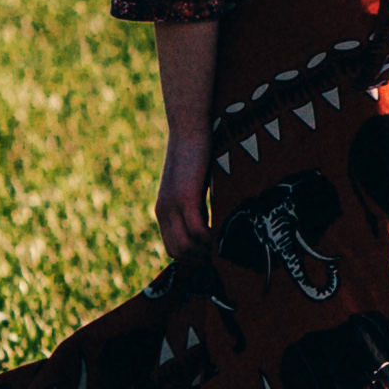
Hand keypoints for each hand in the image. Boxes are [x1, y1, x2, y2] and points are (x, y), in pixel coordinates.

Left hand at [155, 130, 210, 269]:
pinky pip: (197, 230)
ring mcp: (173, 206)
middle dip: (200, 259)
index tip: (212, 258)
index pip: (172, 248)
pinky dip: (211, 238)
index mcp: (163, 210)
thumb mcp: (193, 185)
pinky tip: (224, 234)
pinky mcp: (186, 198)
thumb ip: (196, 204)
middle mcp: (164, 212)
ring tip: (224, 248)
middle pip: (178, 252)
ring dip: (206, 251)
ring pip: (187, 246)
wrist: (189, 129)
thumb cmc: (196, 154)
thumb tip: (210, 223)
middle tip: (221, 258)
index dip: (192, 258)